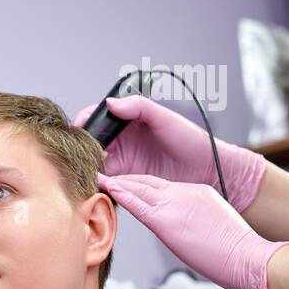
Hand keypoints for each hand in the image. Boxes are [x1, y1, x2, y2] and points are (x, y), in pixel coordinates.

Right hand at [73, 96, 266, 213]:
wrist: (210, 170)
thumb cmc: (192, 140)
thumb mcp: (165, 118)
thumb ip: (139, 107)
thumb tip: (112, 103)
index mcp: (127, 123)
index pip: (96, 120)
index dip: (84, 125)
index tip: (78, 132)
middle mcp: (121, 143)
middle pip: (89, 144)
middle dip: (81, 149)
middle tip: (82, 155)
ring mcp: (124, 164)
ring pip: (94, 165)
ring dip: (88, 168)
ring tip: (86, 171)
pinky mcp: (128, 183)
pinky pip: (107, 184)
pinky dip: (99, 185)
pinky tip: (96, 185)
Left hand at [99, 173, 288, 288]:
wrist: (248, 256)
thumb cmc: (238, 250)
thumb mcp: (215, 223)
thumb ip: (195, 220)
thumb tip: (184, 230)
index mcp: (197, 193)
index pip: (161, 186)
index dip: (142, 184)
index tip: (128, 183)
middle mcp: (184, 193)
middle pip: (147, 182)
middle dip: (126, 179)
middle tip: (106, 174)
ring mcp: (175, 204)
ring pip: (139, 188)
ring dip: (118, 183)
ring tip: (99, 176)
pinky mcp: (167, 219)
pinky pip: (137, 203)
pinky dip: (120, 193)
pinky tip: (107, 186)